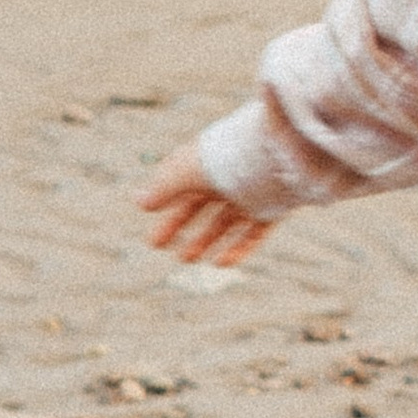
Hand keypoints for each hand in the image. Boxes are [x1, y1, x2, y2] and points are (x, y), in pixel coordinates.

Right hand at [138, 138, 272, 268]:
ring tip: (186, 258)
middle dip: (178, 225)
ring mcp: (252, 194)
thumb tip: (139, 202)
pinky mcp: (272, 208)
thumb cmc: (228, 158)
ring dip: (205, 241)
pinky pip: (254, 233)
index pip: (181, 182)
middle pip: (199, 205)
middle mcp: (229, 178)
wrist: (277, 155)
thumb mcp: (188, 172)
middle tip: (157, 244)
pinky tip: (220, 262)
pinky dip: (239, 248)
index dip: (164, 202)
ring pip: (225, 222)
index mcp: (209, 161)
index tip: (149, 212)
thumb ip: (164, 187)